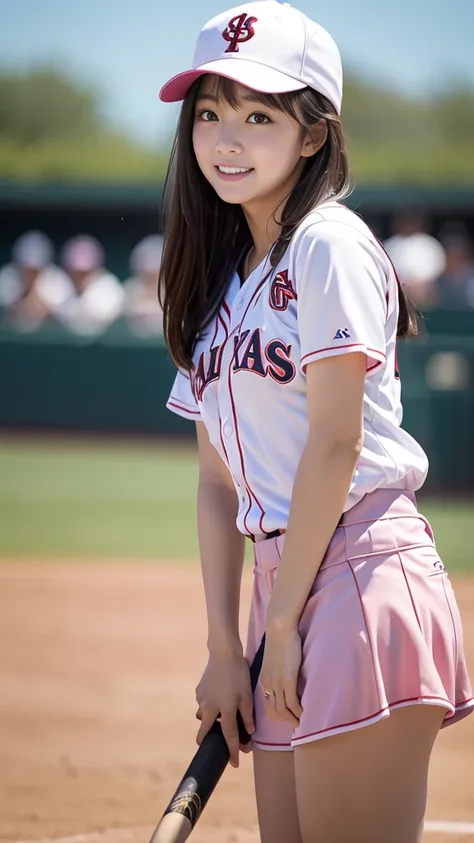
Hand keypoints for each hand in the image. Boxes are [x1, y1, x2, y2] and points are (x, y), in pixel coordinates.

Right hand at [195, 651, 254, 767]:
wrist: (224, 653)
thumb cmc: (239, 674)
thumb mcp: (248, 694)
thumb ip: (247, 715)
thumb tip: (249, 733)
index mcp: (225, 709)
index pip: (228, 736)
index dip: (232, 751)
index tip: (235, 764)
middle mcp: (210, 708)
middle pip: (204, 732)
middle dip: (208, 741)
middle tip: (216, 745)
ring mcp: (201, 700)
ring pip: (203, 718)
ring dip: (210, 721)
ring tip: (222, 715)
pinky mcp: (198, 692)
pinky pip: (203, 705)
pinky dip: (210, 707)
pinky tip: (218, 698)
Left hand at [259, 626, 302, 726]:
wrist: (279, 628)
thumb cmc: (278, 640)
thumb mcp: (273, 660)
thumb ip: (276, 671)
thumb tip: (284, 677)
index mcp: (264, 679)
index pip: (267, 704)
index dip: (276, 714)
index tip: (286, 718)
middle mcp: (268, 684)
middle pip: (273, 710)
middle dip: (284, 720)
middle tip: (295, 725)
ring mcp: (277, 683)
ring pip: (282, 710)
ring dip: (292, 719)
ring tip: (301, 724)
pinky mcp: (288, 680)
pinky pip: (292, 702)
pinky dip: (298, 711)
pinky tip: (304, 713)